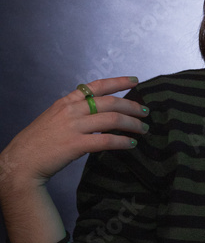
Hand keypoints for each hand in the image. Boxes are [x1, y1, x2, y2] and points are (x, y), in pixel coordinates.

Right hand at [0, 76, 148, 191]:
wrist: (21, 161)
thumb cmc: (38, 142)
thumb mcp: (54, 118)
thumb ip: (74, 112)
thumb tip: (97, 113)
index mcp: (67, 101)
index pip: (97, 85)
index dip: (119, 82)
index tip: (135, 80)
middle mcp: (71, 110)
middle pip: (110, 102)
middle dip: (132, 106)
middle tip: (146, 112)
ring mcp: (73, 126)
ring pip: (112, 119)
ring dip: (132, 124)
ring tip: (144, 129)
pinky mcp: (75, 144)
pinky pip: (106, 140)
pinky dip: (122, 142)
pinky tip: (131, 144)